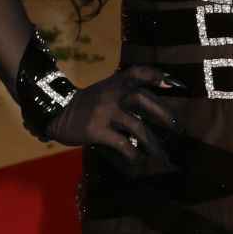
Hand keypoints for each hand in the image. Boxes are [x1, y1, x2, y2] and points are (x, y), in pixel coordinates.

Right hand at [49, 64, 182, 161]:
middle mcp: (111, 94)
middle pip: (142, 100)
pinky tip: (138, 161)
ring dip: (152, 142)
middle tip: (176, 128)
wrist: (56, 111)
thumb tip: (154, 110)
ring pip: (136, 126)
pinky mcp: (96, 130)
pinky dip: (133, 154)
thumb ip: (124, 93)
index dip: (154, 76)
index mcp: (114, 83)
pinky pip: (121, 143)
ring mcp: (104, 112)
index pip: (137, 72)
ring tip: (161, 153)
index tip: (171, 84)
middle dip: (162, 114)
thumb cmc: (87, 104)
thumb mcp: (104, 90)